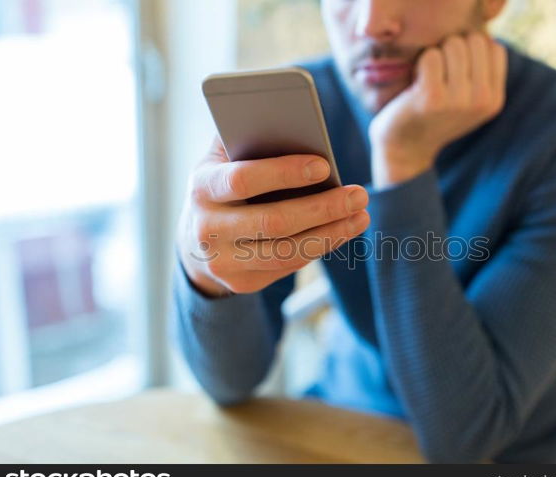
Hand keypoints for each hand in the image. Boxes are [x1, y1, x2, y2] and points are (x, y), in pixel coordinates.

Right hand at [177, 136, 369, 295]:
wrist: (195, 240)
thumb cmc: (222, 185)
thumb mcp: (222, 158)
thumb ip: (247, 135)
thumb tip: (290, 115)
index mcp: (202, 188)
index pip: (243, 180)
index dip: (284, 173)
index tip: (324, 166)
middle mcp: (207, 229)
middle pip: (273, 222)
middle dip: (322, 208)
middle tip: (359, 195)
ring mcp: (223, 261)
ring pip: (286, 252)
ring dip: (330, 234)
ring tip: (360, 216)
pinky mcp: (241, 282)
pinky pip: (288, 266)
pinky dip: (319, 247)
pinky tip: (342, 231)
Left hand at [368, 33, 506, 188]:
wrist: (405, 148)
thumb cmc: (434, 116)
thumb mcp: (469, 100)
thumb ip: (482, 72)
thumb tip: (484, 36)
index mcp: (494, 100)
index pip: (494, 48)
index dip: (472, 48)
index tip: (456, 69)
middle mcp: (482, 101)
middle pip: (474, 41)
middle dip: (453, 48)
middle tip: (440, 72)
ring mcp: (459, 100)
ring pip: (454, 45)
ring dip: (436, 54)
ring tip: (429, 77)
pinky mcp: (433, 97)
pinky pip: (431, 56)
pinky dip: (420, 64)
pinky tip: (417, 82)